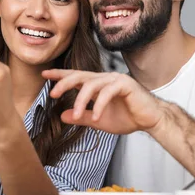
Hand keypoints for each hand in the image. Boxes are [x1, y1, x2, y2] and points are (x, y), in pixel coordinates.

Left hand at [42, 69, 163, 134]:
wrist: (150, 120)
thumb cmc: (127, 117)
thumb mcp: (98, 120)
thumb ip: (81, 117)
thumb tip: (62, 116)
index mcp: (98, 84)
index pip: (76, 76)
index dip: (60, 75)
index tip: (44, 74)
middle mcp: (105, 79)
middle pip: (80, 76)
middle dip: (64, 83)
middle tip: (52, 93)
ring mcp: (115, 80)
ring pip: (92, 84)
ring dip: (81, 101)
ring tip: (74, 114)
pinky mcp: (125, 85)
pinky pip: (107, 93)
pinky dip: (99, 105)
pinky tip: (95, 118)